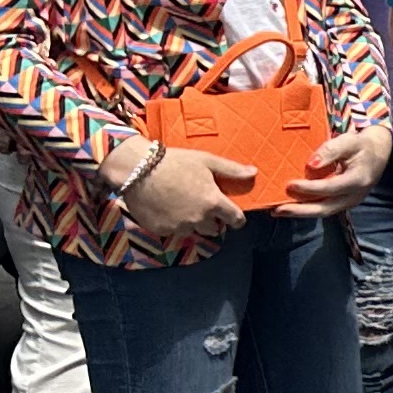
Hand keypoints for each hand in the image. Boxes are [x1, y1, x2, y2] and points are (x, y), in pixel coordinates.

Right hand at [120, 146, 248, 237]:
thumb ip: (232, 169)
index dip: (236, 218)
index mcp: (213, 202)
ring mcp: (179, 226)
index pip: (236, 220)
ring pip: (193, 231)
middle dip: (212, 220)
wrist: (138, 169)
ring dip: (192, 223)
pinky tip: (166, 208)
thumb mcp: (206, 161)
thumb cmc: (175, 162)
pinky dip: (173, 224)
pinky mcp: (162, 230)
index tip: (232, 216)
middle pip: (214, 228)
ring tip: (182, 205)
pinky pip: (173, 231)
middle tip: (202, 205)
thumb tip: (254, 172)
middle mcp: (199, 218)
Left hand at [283, 126, 389, 215]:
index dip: (309, 188)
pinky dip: (306, 208)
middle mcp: (354, 196)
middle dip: (300, 211)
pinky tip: (290, 206)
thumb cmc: (362, 145)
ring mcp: (349, 201)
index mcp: (358, 180)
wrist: (378, 152)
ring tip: (277, 211)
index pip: (330, 188)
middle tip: (277, 210)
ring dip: (300, 212)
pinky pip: (323, 208)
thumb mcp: (349, 141)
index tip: (289, 184)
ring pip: (323, 211)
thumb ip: (330, 151)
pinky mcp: (343, 202)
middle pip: (325, 209)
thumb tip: (310, 164)